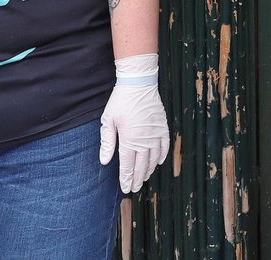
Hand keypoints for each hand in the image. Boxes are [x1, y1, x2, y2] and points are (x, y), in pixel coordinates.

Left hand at [100, 53, 170, 193]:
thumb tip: (105, 161)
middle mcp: (144, 139)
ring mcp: (155, 134)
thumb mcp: (108, 120)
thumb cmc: (121, 100)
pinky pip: (165, 146)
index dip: (127, 178)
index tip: (126, 188)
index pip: (128, 166)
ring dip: (149, 170)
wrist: (139, 83)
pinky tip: (158, 163)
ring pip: (154, 159)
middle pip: (142, 166)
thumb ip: (107, 142)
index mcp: (129, 139)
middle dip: (138, 179)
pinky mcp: (163, 127)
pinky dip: (162, 157)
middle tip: (135, 188)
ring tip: (144, 178)